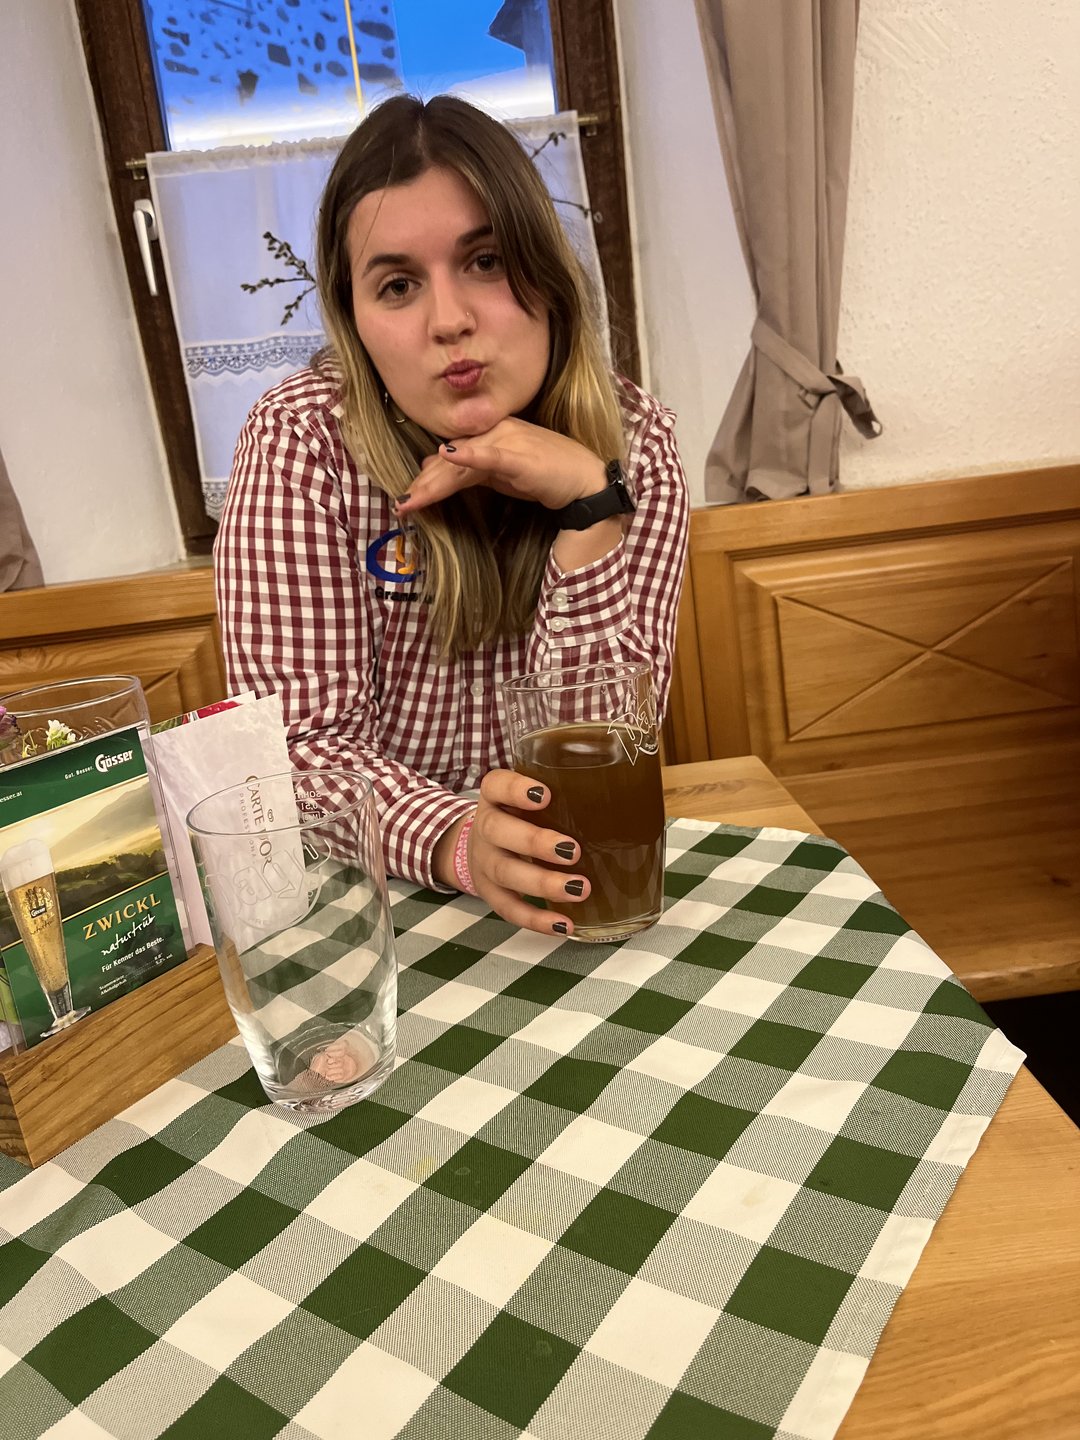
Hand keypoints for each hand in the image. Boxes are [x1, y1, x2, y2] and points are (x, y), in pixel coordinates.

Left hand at [395, 418, 606, 515]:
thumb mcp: (501, 474)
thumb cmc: (545, 475)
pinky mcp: (519, 456)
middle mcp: (494, 432)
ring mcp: (507, 441)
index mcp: (489, 435)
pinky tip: (448, 454)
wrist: (583, 480)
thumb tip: (438, 468)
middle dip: (424, 484)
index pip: (450, 456)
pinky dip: (468, 455)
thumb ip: (472, 470)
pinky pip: (489, 455)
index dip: (427, 477)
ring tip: (412, 498)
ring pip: (462, 463)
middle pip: (450, 461)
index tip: (407, 495)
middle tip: (401, 504)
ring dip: (435, 481)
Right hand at [469, 769, 590, 935]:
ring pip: (505, 872)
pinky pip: (509, 909)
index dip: (516, 789)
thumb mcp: (535, 799)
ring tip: (580, 888)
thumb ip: (570, 794)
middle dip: (536, 842)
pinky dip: (536, 919)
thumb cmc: (525, 817)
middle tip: (572, 851)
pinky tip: (563, 924)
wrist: (484, 846)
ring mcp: (484, 862)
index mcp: (496, 797)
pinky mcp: (491, 893)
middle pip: (498, 831)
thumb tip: (635, 795)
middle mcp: (485, 828)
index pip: (496, 785)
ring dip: (543, 882)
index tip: (545, 795)